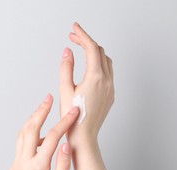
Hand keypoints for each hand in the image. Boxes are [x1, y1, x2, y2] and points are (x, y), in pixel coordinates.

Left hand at [9, 94, 79, 169]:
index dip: (64, 122)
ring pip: (22, 134)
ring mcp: (17, 163)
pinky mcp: (15, 166)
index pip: (52, 138)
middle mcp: (24, 162)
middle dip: (41, 111)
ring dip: (33, 119)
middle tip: (49, 98)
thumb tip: (66, 144)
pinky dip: (30, 133)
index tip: (74, 112)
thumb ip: (62, 166)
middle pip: (31, 128)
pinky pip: (21, 144)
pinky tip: (40, 134)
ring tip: (43, 108)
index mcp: (37, 167)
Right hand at [59, 22, 113, 144]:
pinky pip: (108, 72)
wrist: (85, 136)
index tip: (74, 28)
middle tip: (73, 38)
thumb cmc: (73, 117)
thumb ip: (66, 67)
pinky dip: (99, 64)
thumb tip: (68, 51)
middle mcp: (107, 80)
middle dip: (87, 41)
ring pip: (106, 61)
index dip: (82, 34)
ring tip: (81, 49)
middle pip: (99, 52)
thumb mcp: (65, 89)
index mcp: (95, 77)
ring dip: (95, 52)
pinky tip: (89, 67)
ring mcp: (111, 88)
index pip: (91, 48)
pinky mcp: (111, 95)